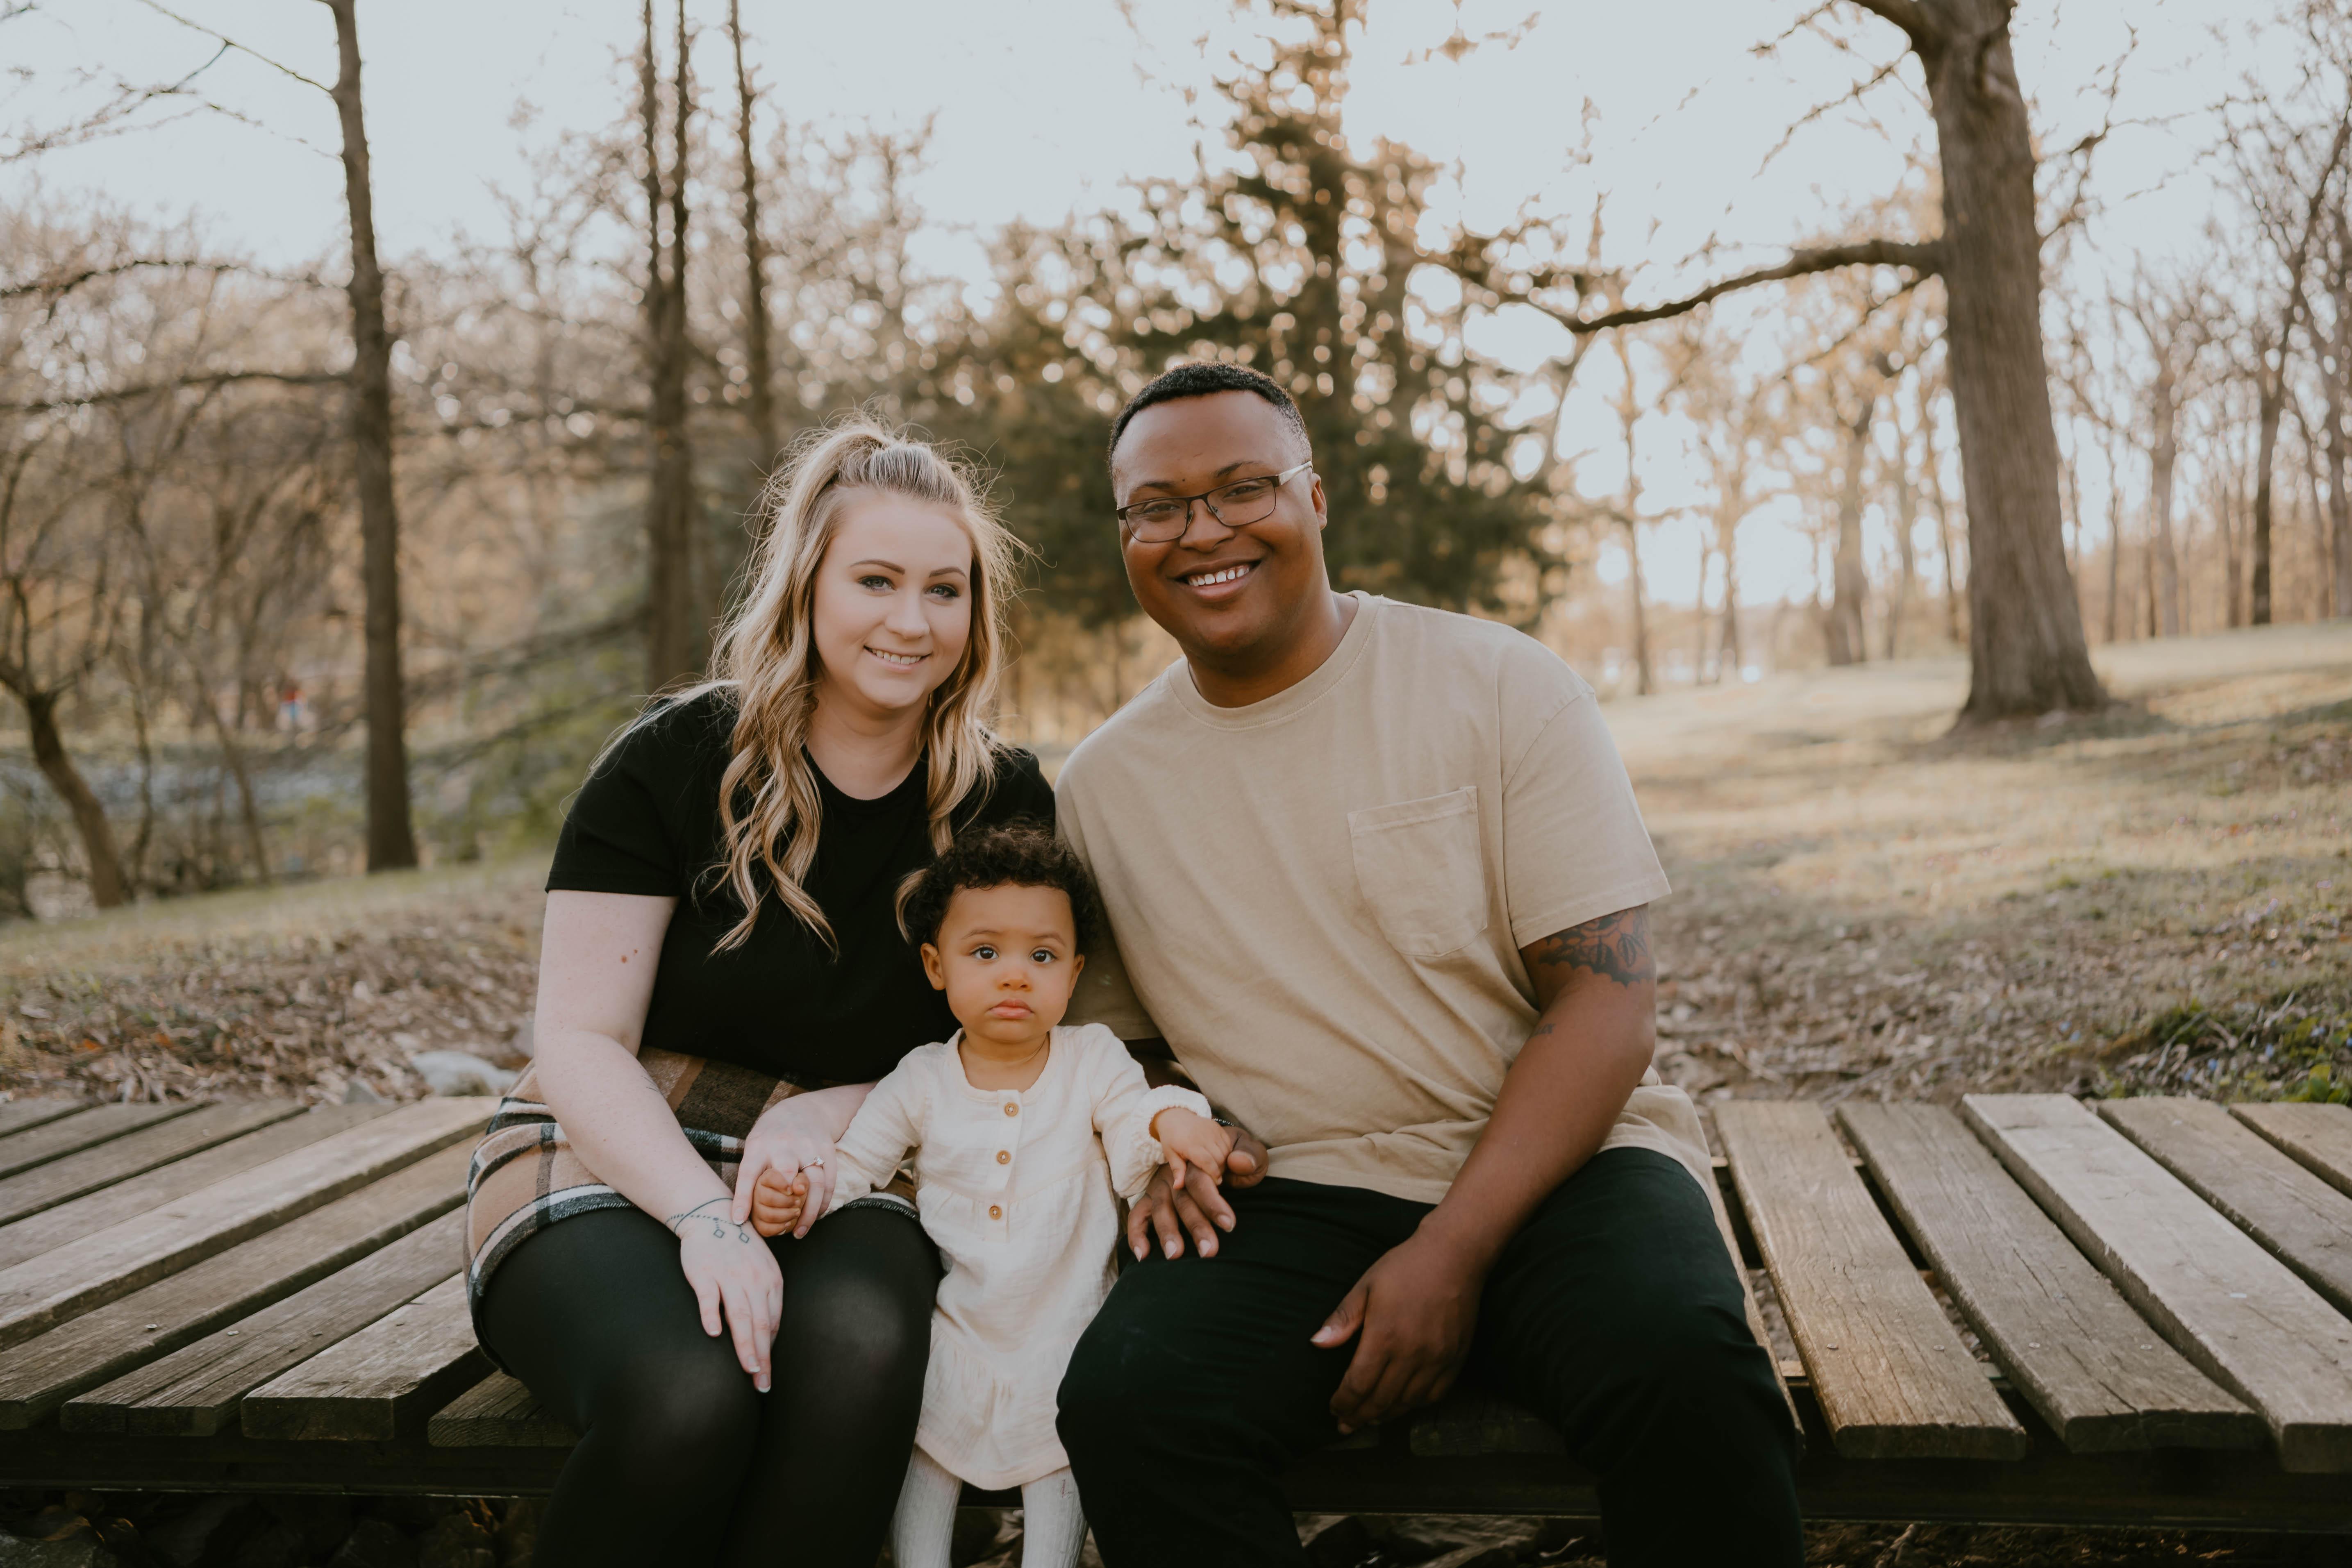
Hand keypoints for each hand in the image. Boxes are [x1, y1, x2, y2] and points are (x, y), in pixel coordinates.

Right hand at [669, 1196, 782, 1391]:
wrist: (713, 1215)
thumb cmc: (740, 1248)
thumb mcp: (762, 1269)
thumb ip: (765, 1299)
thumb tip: (768, 1335)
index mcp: (771, 1280)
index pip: (772, 1322)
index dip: (770, 1350)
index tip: (767, 1375)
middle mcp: (753, 1279)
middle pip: (760, 1324)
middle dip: (763, 1357)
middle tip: (762, 1384)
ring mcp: (728, 1276)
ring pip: (740, 1314)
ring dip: (745, 1344)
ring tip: (749, 1369)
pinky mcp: (704, 1273)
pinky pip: (709, 1296)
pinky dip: (711, 1314)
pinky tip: (714, 1333)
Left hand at [732, 1094, 842, 1239]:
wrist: (805, 1110)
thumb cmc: (772, 1135)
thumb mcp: (755, 1145)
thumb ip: (753, 1173)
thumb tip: (743, 1212)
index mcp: (760, 1144)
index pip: (749, 1172)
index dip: (743, 1198)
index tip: (738, 1220)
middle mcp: (784, 1144)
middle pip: (786, 1172)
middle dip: (784, 1199)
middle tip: (781, 1225)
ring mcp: (809, 1147)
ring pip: (814, 1182)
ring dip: (808, 1211)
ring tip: (799, 1232)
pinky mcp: (828, 1151)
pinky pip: (829, 1181)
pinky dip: (823, 1202)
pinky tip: (816, 1215)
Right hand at [1126, 1120, 1267, 1260]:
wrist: (1215, 1146)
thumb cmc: (1235, 1155)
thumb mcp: (1247, 1148)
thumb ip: (1249, 1154)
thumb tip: (1239, 1162)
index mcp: (1199, 1161)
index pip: (1201, 1180)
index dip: (1213, 1203)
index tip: (1229, 1225)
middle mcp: (1175, 1174)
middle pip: (1183, 1199)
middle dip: (1196, 1226)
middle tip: (1209, 1251)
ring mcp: (1160, 1186)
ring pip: (1161, 1209)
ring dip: (1167, 1232)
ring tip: (1175, 1256)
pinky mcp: (1149, 1198)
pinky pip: (1137, 1215)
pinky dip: (1137, 1234)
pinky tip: (1143, 1255)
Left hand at [1151, 1107, 1238, 1189]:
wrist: (1176, 1117)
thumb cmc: (1172, 1139)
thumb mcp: (1170, 1155)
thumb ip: (1177, 1171)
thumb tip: (1178, 1187)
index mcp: (1190, 1144)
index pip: (1208, 1162)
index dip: (1214, 1174)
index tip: (1216, 1182)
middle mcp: (1203, 1136)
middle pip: (1219, 1158)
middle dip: (1219, 1170)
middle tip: (1214, 1176)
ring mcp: (1212, 1130)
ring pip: (1225, 1151)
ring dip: (1223, 1162)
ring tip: (1216, 1167)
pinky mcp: (1217, 1127)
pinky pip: (1228, 1143)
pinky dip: (1226, 1152)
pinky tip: (1219, 1157)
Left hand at [1310, 1229, 1484, 1433]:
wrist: (1454, 1255)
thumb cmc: (1405, 1267)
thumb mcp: (1365, 1286)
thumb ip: (1342, 1319)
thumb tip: (1317, 1344)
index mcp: (1384, 1336)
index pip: (1358, 1385)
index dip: (1343, 1402)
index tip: (1334, 1409)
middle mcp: (1412, 1354)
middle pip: (1381, 1401)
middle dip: (1359, 1417)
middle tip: (1346, 1426)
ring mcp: (1437, 1359)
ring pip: (1407, 1403)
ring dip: (1385, 1415)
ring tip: (1370, 1419)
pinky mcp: (1456, 1359)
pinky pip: (1434, 1395)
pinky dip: (1415, 1405)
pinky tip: (1403, 1404)